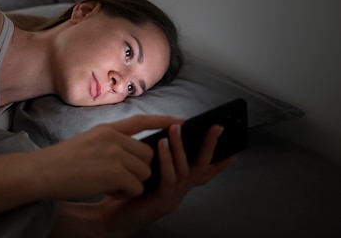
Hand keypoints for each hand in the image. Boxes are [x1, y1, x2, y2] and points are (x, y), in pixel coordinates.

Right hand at [36, 115, 183, 201]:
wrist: (43, 172)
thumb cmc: (62, 162)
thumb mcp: (88, 141)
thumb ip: (111, 142)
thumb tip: (132, 153)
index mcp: (107, 129)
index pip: (140, 121)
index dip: (162, 121)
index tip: (180, 121)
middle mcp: (114, 138)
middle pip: (147, 155)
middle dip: (139, 169)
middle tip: (116, 177)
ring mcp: (115, 154)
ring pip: (144, 172)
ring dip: (131, 183)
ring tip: (107, 183)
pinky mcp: (115, 172)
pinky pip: (136, 186)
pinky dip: (124, 193)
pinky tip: (105, 189)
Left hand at [99, 124, 235, 235]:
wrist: (109, 216)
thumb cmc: (125, 191)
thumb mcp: (145, 170)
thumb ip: (156, 157)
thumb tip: (163, 132)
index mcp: (177, 183)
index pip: (203, 170)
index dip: (219, 160)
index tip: (233, 145)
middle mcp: (180, 191)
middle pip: (202, 167)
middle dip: (210, 146)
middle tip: (216, 127)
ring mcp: (173, 198)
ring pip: (184, 170)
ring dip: (181, 147)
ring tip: (176, 128)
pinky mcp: (161, 203)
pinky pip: (169, 179)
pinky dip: (167, 161)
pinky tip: (161, 145)